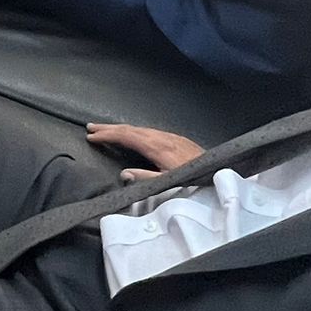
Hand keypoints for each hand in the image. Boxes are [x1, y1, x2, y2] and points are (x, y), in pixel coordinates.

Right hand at [86, 122, 204, 182]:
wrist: (219, 169)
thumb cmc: (194, 180)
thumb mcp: (168, 182)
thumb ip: (144, 178)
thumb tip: (123, 173)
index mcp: (156, 147)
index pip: (126, 136)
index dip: (107, 135)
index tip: (92, 136)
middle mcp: (161, 137)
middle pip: (130, 129)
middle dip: (109, 128)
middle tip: (91, 127)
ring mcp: (170, 136)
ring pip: (140, 129)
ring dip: (121, 129)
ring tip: (107, 130)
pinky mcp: (177, 138)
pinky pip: (150, 131)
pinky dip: (135, 131)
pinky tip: (134, 135)